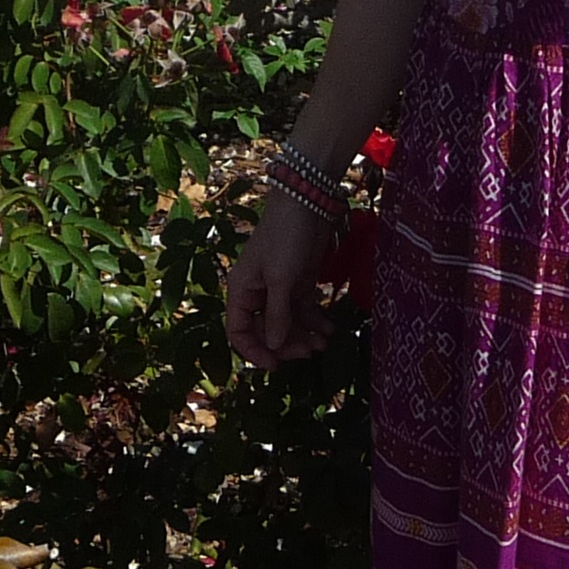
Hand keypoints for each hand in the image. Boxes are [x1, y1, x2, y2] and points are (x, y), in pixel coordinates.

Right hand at [223, 198, 339, 368]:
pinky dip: (315, 321)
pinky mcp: (299, 281)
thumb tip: (274, 345)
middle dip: (286, 344)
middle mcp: (257, 292)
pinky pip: (303, 309)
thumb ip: (277, 314)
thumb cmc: (285, 237)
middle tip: (309, 352)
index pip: (239, 332)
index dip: (254, 352)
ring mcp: (279, 287)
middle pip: (266, 331)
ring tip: (324, 343)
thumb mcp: (281, 279)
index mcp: (241, 291)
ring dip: (304, 335)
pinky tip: (329, 330)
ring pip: (287, 322)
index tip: (276, 366)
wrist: (307, 202)